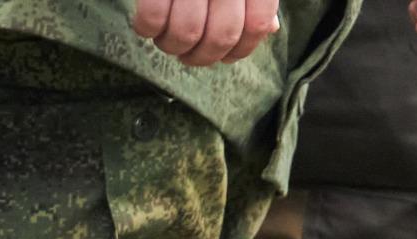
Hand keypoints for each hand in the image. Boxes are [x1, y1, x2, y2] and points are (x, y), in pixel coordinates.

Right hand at [132, 0, 281, 66]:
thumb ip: (255, 0)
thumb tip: (269, 29)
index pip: (256, 26)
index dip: (241, 49)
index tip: (225, 54)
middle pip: (221, 37)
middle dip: (201, 56)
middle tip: (188, 50)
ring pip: (186, 32)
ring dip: (172, 45)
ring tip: (166, 34)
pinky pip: (151, 19)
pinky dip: (147, 28)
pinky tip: (149, 23)